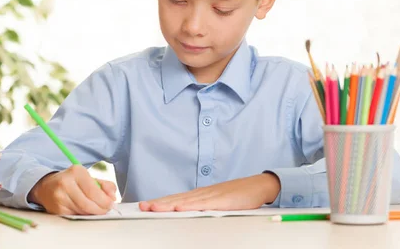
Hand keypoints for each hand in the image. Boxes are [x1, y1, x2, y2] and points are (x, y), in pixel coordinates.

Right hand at [28, 165, 116, 214]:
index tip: (111, 204)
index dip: (104, 201)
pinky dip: (83, 216)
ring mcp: (59, 197)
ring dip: (92, 214)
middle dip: (100, 210)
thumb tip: (112, 197)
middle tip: (106, 210)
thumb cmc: (73, 182)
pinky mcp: (56, 209)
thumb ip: (105, 185)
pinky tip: (84, 211)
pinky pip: (75, 216)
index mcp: (76, 172)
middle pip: (87, 204)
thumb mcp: (88, 178)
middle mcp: (65, 183)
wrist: (47, 187)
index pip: (93, 191)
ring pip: (81, 212)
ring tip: (96, 210)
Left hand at [138, 173, 280, 211]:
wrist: (257, 186)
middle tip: (142, 206)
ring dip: (167, 204)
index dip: (160, 202)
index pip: (175, 199)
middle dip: (158, 203)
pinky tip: (178, 207)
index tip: (145, 205)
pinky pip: (201, 204)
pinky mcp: (220, 201)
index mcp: (199, 195)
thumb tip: (187, 213)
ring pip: (184, 201)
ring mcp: (210, 196)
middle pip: (176, 198)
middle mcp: (202, 194)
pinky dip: (189, 206)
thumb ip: (203, 207)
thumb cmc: (238, 196)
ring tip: (152, 207)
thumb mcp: (217, 203)